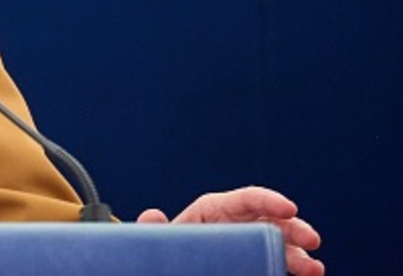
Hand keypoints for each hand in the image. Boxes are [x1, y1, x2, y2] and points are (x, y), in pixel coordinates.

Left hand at [137, 185, 321, 275]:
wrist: (172, 266)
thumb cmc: (167, 250)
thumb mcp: (160, 238)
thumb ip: (155, 229)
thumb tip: (152, 215)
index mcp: (215, 210)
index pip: (247, 199)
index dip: (270, 200)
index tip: (289, 208)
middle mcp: (239, 224)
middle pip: (273, 220)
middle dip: (295, 228)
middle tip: (313, 241)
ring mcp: (251, 245)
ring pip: (283, 245)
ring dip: (301, 255)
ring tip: (315, 270)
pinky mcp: (257, 263)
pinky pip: (279, 263)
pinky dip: (296, 267)